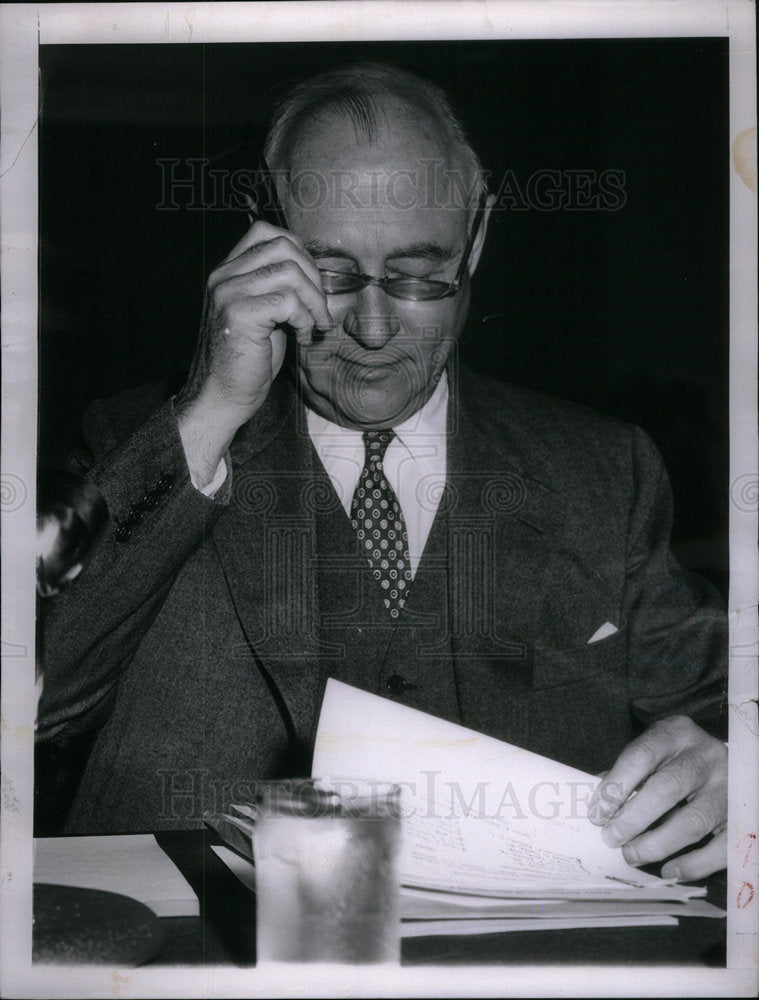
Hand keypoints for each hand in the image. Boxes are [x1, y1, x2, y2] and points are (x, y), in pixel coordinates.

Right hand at [177, 221, 334, 483]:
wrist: (221, 397)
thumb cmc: (246, 361)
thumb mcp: (263, 315)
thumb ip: (277, 288)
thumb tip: (314, 273)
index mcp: (227, 271)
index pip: (265, 232)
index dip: (299, 251)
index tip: (311, 283)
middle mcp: (223, 276)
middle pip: (282, 247)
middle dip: (313, 276)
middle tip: (320, 309)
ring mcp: (228, 293)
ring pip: (290, 273)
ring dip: (314, 301)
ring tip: (314, 325)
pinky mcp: (239, 315)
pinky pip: (288, 302)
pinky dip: (305, 319)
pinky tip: (302, 337)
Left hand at [588, 715, 726, 879]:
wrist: (727, 763)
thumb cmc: (676, 761)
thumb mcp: (653, 754)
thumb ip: (628, 776)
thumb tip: (600, 806)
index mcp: (677, 733)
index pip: (642, 755)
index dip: (616, 786)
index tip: (596, 813)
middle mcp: (706, 756)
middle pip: (668, 788)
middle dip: (634, 817)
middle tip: (611, 837)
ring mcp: (729, 787)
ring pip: (693, 821)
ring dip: (657, 843)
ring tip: (632, 855)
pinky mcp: (743, 818)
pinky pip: (720, 848)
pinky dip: (693, 864)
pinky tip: (669, 870)